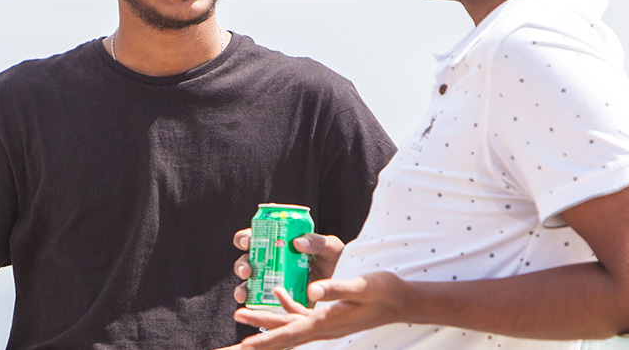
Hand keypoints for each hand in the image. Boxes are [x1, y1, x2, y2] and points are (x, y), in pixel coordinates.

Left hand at [215, 272, 409, 349]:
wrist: (402, 300)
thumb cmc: (384, 291)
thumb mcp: (361, 285)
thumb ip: (336, 287)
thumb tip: (312, 290)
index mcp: (324, 323)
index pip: (286, 335)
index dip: (262, 342)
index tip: (240, 348)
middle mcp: (320, 328)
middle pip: (279, 339)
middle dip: (253, 344)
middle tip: (226, 349)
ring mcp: (323, 324)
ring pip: (285, 326)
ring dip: (262, 322)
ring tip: (239, 314)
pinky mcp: (327, 315)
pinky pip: (300, 314)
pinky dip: (285, 305)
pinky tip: (277, 293)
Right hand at [231, 229, 344, 303]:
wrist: (344, 294)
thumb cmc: (335, 264)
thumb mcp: (331, 249)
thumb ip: (319, 242)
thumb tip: (298, 242)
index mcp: (280, 245)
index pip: (256, 237)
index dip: (245, 238)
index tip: (247, 241)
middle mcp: (271, 263)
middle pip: (247, 260)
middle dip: (241, 265)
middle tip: (247, 270)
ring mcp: (270, 284)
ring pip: (247, 284)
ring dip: (241, 287)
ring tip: (244, 291)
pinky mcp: (275, 303)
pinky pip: (257, 303)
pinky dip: (250, 304)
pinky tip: (250, 305)